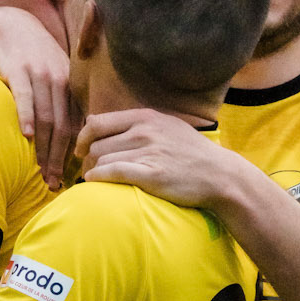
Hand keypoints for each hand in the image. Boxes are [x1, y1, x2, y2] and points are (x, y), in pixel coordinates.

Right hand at [0, 6, 76, 191]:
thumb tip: (69, 134)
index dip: (72, 153)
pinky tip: (26, 136)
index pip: (75, 125)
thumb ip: (63, 99)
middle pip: (62, 127)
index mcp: (70, 84)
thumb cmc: (31, 53)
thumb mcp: (54, 72)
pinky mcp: (19, 71)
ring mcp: (39, 75)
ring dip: (43, 148)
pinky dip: (26, 117)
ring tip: (39, 171)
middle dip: (58, 159)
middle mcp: (59, 80)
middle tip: (52, 183)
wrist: (9, 24)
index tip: (67, 176)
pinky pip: (25, 98)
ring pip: (46, 118)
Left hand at [77, 109, 226, 205]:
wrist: (218, 174)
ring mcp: (148, 152)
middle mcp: (144, 131)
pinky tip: (94, 183)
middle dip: (87, 159)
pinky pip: (112, 173)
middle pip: (96, 144)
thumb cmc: (190, 153)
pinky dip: (97, 178)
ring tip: (93, 181)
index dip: (83, 137)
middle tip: (88, 171)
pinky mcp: (151, 175)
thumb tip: (108, 126)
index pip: (98, 122)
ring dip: (92, 172)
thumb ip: (139, 124)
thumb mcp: (167, 126)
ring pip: (101, 159)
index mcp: (145, 117)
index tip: (81, 150)